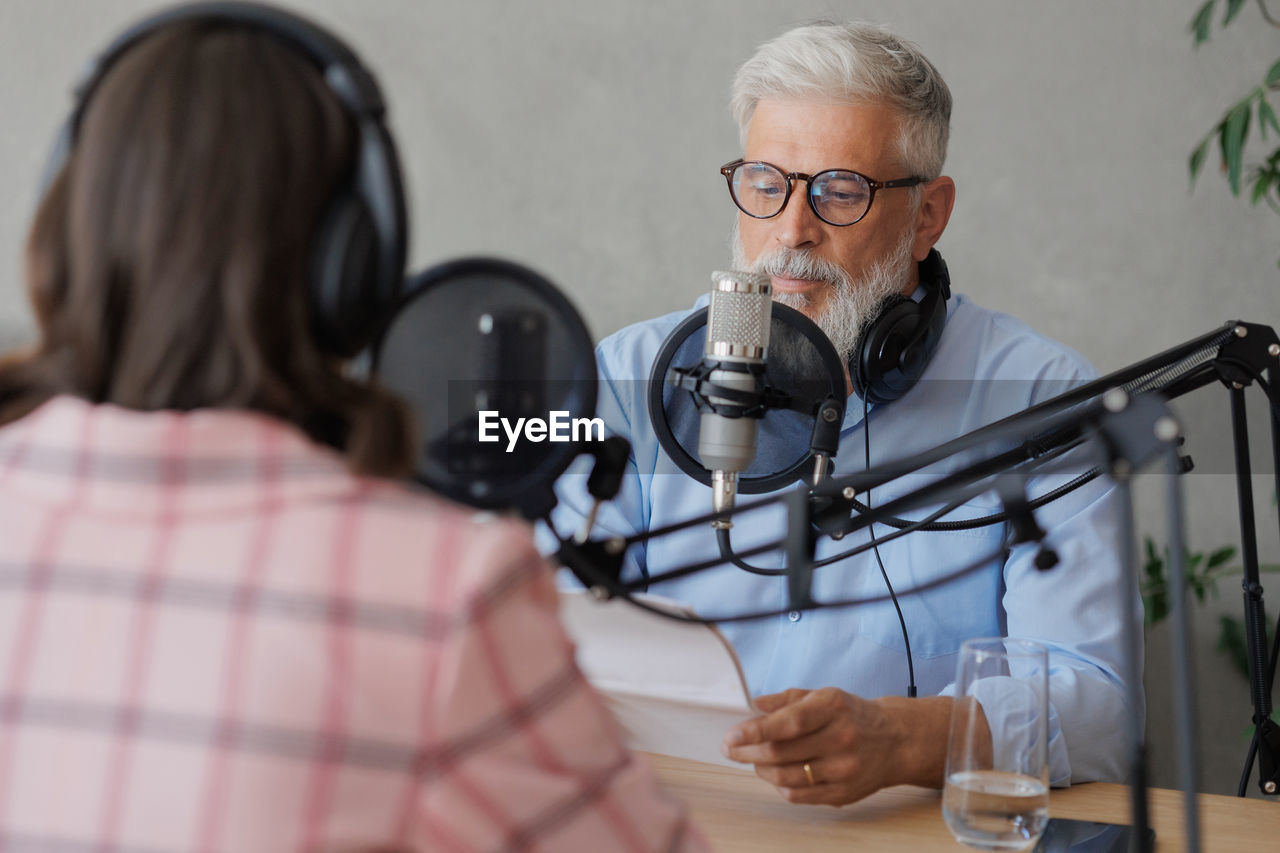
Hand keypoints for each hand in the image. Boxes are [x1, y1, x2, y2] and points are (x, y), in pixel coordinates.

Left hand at [721, 688, 955, 805]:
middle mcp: (841, 738)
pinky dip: (779, 785)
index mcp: (833, 707)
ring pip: (787, 777)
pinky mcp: (844, 793)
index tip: (731, 735)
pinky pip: (799, 795)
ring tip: (753, 759)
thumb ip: (787, 699)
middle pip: (782, 752)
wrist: (895, 740)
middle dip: (748, 751)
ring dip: (761, 769)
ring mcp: (844, 769)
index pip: (789, 723)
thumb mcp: (823, 695)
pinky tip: (774, 774)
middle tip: (730, 748)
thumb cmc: (851, 714)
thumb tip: (755, 705)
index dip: (756, 731)